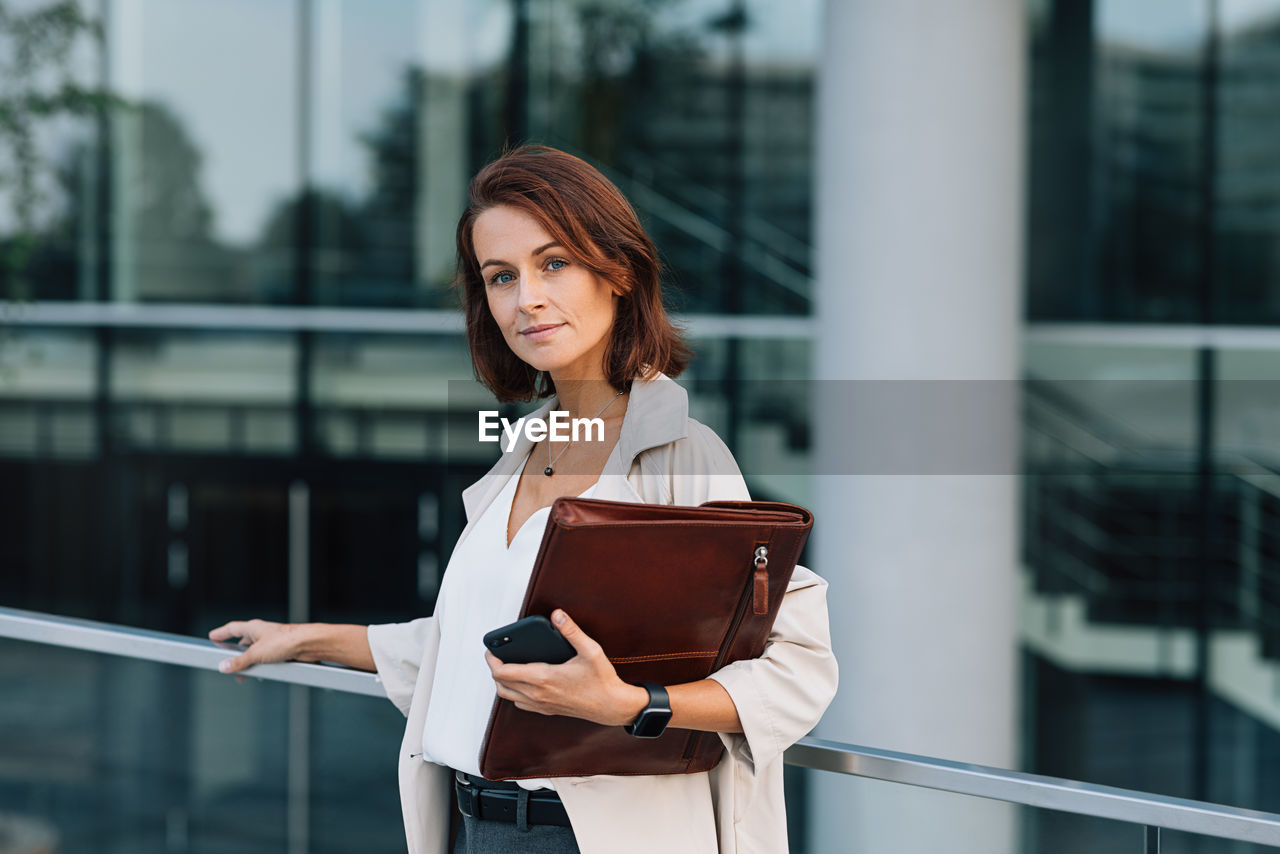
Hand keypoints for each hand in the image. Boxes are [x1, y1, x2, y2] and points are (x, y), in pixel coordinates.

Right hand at [208, 619, 305, 674]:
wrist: (308, 644)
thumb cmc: (285, 640)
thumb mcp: (256, 654)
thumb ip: (239, 662)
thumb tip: (224, 666)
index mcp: (253, 628)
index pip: (232, 628)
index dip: (221, 633)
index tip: (213, 636)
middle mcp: (262, 633)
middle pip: (243, 642)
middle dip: (235, 654)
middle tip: (226, 663)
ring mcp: (272, 641)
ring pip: (255, 652)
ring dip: (248, 663)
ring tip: (243, 675)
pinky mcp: (281, 650)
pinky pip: (266, 659)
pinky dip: (261, 666)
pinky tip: (262, 674)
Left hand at [485, 609, 648, 726]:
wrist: (611, 706)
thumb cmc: (601, 680)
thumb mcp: (590, 650)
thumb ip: (571, 631)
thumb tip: (557, 615)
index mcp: (543, 678)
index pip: (504, 672)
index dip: (492, 660)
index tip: (491, 649)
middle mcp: (538, 694)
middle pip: (501, 684)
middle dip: (494, 668)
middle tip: (497, 654)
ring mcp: (541, 705)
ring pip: (507, 696)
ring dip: (502, 682)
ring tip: (506, 666)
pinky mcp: (546, 710)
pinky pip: (520, 703)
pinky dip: (513, 692)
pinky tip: (523, 681)